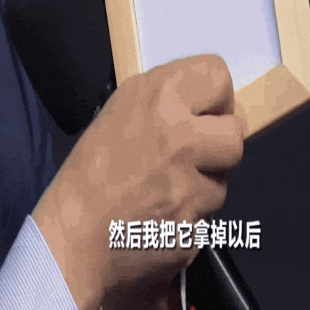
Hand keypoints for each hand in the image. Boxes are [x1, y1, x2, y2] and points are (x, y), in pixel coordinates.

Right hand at [32, 54, 244, 309]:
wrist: (73, 235)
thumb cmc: (94, 168)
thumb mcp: (123, 108)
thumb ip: (169, 96)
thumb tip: (209, 101)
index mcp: (159, 98)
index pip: (218, 74)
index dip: (216, 97)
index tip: (204, 114)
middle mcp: (180, 136)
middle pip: (236, 131)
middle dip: (221, 143)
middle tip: (195, 152)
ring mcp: (189, 185)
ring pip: (224, 178)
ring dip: (204, 183)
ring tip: (168, 187)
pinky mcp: (193, 227)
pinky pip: (208, 215)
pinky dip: (191, 215)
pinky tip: (163, 213)